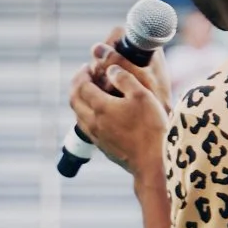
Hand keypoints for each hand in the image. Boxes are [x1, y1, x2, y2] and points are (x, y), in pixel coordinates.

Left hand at [68, 42, 168, 181]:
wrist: (153, 161)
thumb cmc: (150, 127)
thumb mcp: (142, 95)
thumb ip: (124, 78)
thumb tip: (111, 70)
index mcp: (100, 107)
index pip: (81, 86)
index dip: (82, 74)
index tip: (88, 67)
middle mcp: (93, 122)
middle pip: (74, 100)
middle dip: (76, 85)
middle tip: (85, 76)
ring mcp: (96, 136)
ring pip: (78, 114)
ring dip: (80, 100)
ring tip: (90, 92)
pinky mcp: (102, 146)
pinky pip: (85, 127)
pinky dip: (86, 114)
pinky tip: (98, 113)